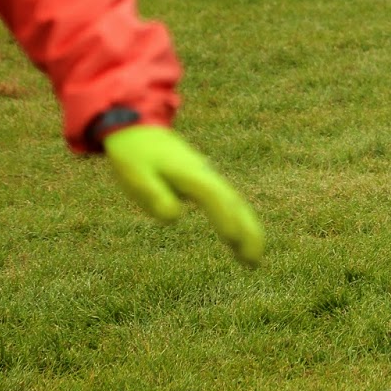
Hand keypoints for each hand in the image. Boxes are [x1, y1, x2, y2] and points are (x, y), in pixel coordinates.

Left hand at [103, 125, 264, 265]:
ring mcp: (208, 178)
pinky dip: (238, 221)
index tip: (234, 241)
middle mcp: (206, 175)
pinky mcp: (204, 182)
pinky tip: (237, 239)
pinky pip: (228, 204)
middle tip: (255, 262)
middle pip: (235, 204)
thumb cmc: (135, 154)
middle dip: (247, 231)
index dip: (225, 218)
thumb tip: (174, 217)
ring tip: (252, 260)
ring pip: (235, 205)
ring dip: (247, 230)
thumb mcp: (135, 174)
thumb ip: (154, 195)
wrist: (138, 128)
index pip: (214, 197)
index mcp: (190, 174)